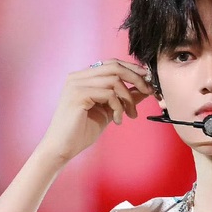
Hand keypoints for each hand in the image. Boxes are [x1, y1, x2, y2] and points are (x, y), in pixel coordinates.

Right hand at [37, 59, 153, 163]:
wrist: (62, 148)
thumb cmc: (81, 132)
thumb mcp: (108, 111)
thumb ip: (122, 98)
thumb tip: (143, 89)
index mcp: (84, 78)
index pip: (112, 63)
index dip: (132, 69)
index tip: (148, 80)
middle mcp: (78, 76)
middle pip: (114, 66)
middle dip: (136, 78)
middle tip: (149, 92)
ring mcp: (76, 84)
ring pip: (114, 80)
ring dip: (128, 98)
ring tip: (130, 114)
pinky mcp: (78, 95)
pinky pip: (108, 93)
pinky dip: (118, 106)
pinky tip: (117, 120)